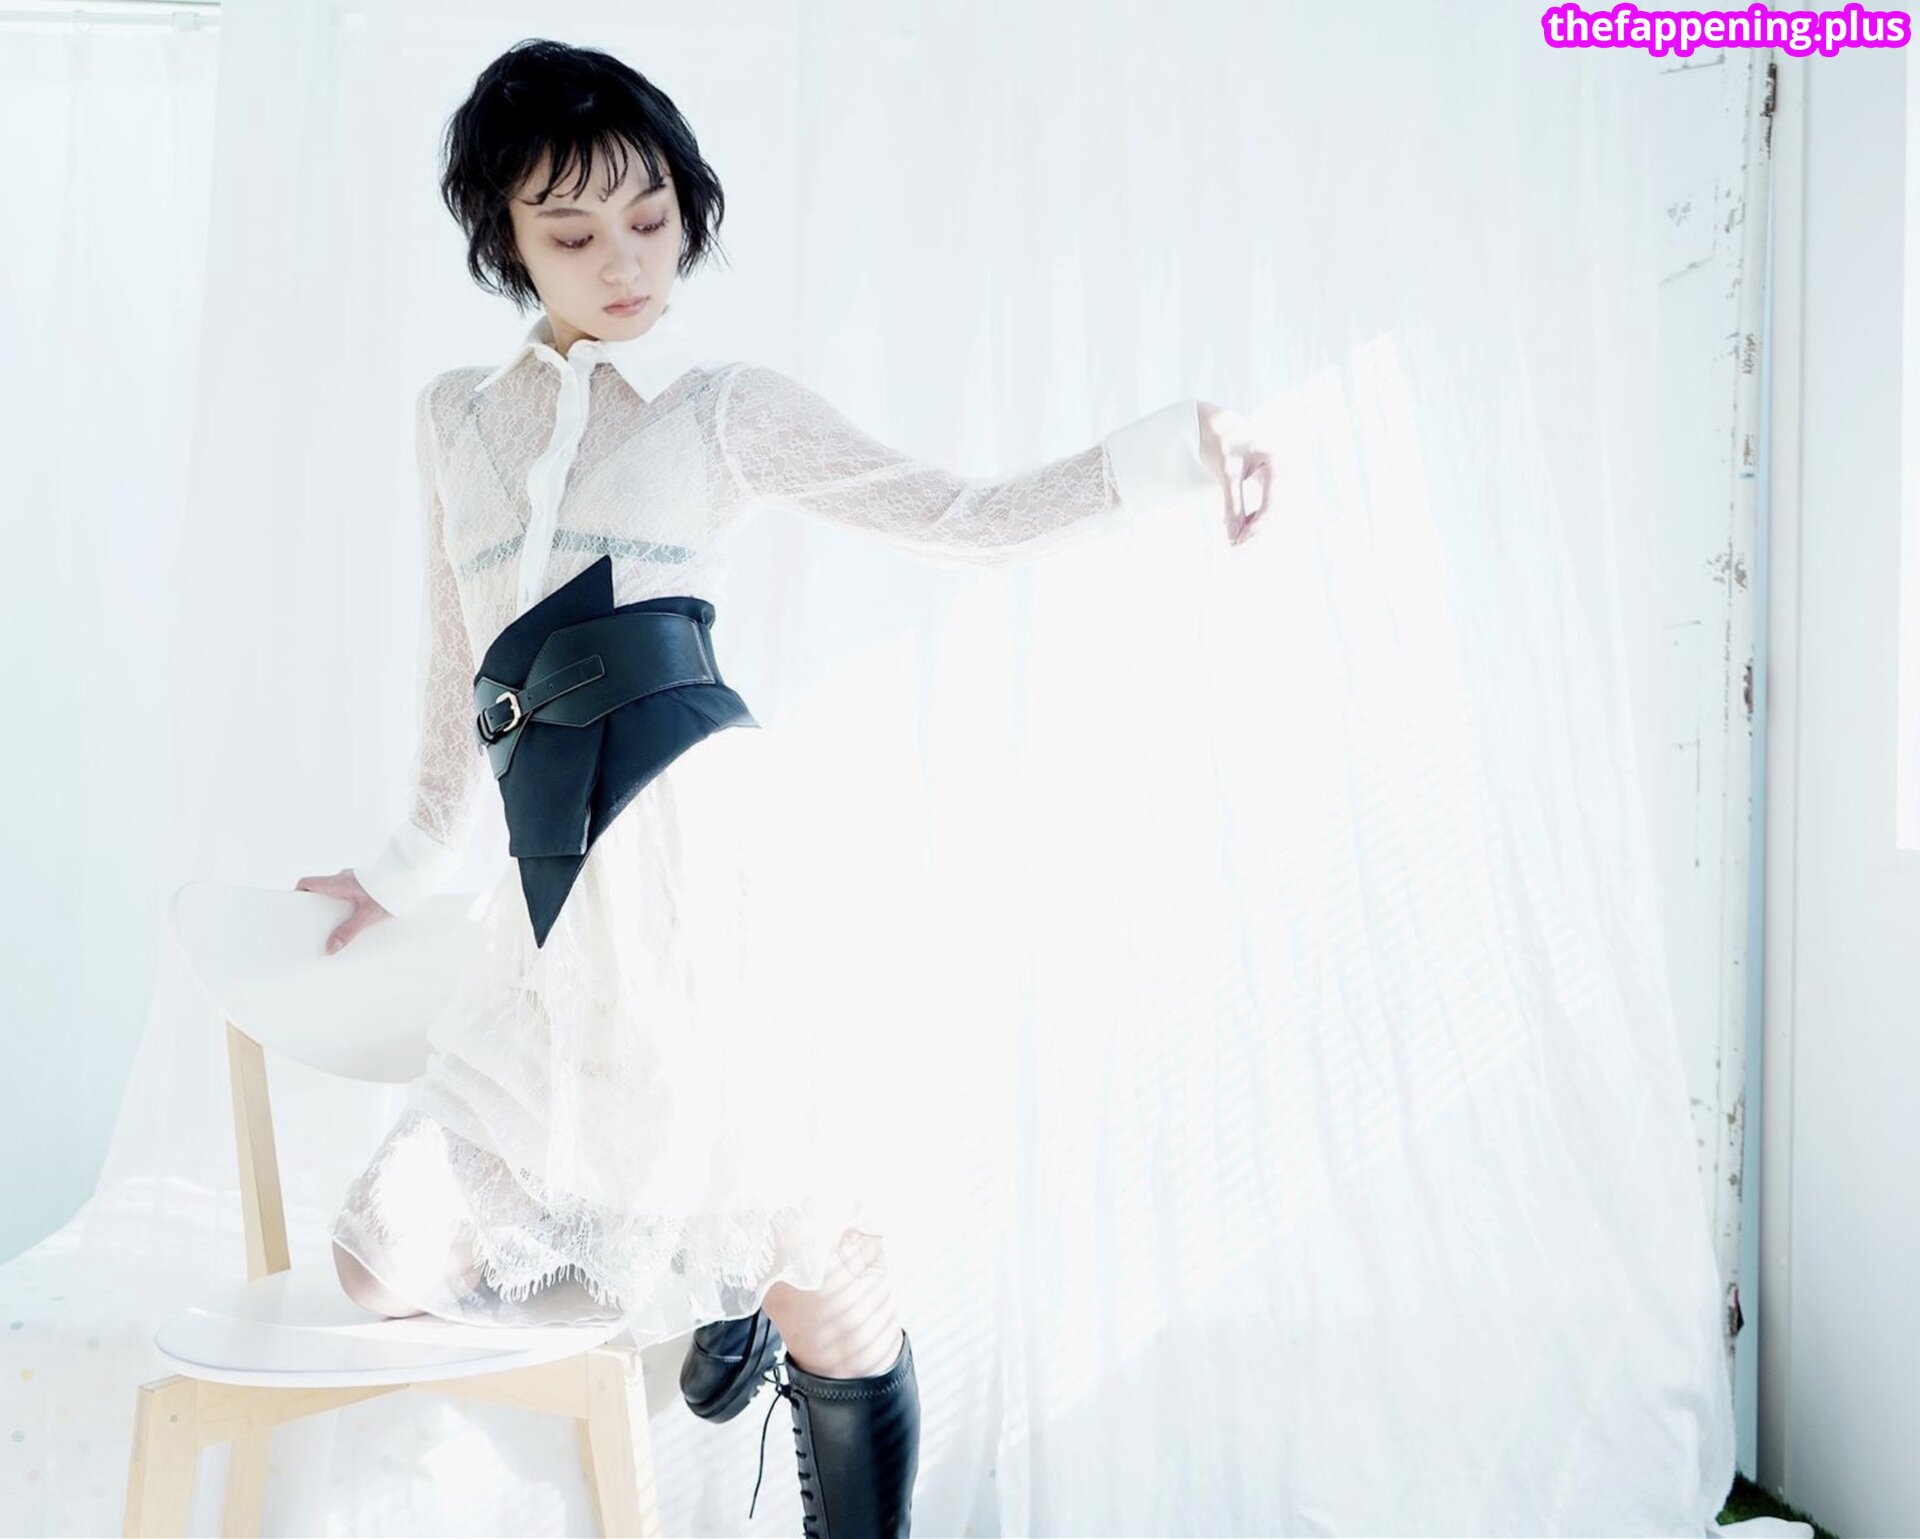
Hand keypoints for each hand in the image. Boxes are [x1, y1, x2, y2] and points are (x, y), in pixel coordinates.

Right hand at [293, 867, 390, 953]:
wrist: (410, 874)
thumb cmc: (388, 889)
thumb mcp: (367, 914)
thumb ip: (348, 931)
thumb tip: (331, 948)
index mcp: (337, 883)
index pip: (307, 882)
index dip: (298, 894)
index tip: (297, 908)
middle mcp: (342, 878)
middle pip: (320, 890)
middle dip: (317, 906)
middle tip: (317, 924)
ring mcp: (354, 879)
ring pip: (336, 892)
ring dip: (334, 906)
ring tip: (338, 924)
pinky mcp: (366, 883)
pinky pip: (350, 892)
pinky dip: (348, 903)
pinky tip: (357, 917)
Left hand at [1196, 400, 1274, 546]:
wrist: (1213, 424)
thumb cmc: (1222, 440)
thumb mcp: (1226, 472)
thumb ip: (1232, 504)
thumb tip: (1233, 535)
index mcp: (1277, 459)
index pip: (1273, 500)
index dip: (1258, 523)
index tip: (1240, 539)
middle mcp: (1283, 467)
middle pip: (1276, 507)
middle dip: (1256, 526)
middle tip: (1235, 543)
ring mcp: (1277, 473)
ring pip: (1271, 508)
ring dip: (1254, 523)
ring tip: (1234, 534)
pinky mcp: (1268, 479)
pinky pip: (1266, 503)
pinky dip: (1252, 515)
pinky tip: (1236, 522)